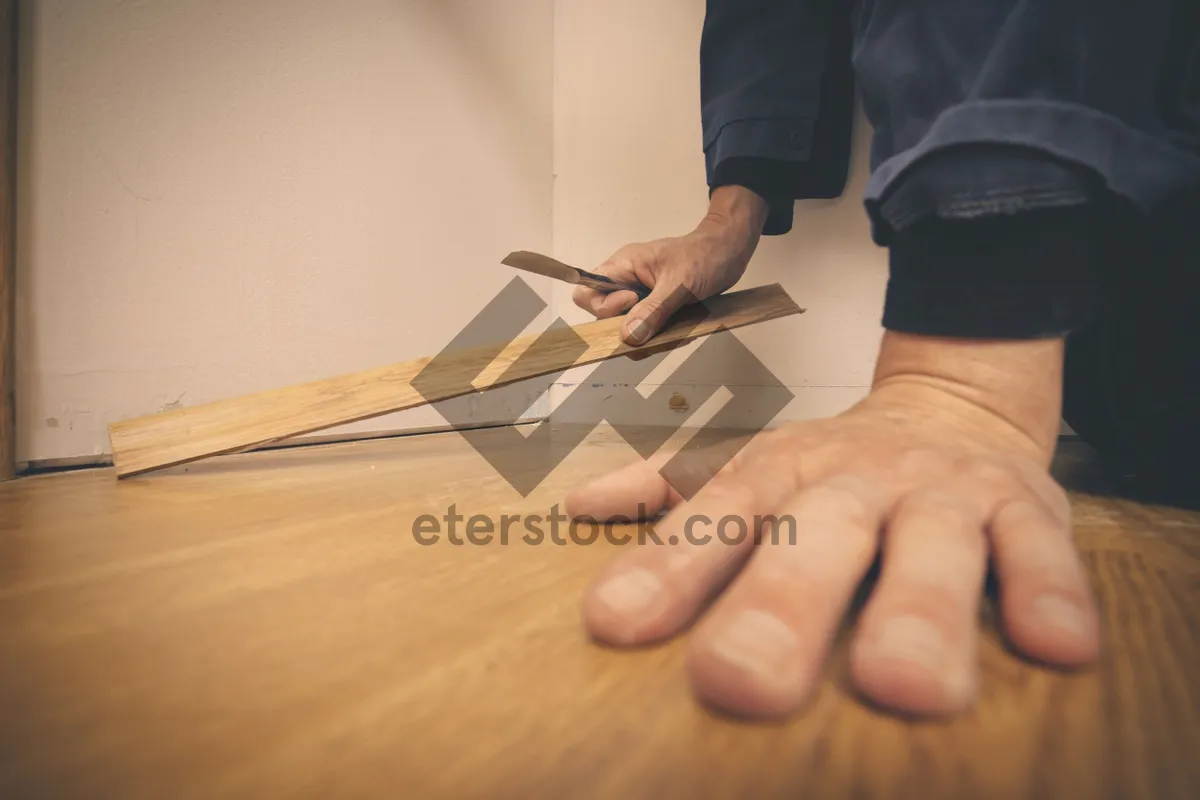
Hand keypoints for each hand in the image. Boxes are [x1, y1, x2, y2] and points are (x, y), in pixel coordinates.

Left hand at [566, 333, 1100, 718]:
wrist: (951, 406)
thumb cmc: (834, 468)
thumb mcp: (751, 472)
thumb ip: (671, 498)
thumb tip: (577, 505)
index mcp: (777, 477)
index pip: (716, 521)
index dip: (666, 570)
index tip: (616, 624)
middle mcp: (853, 482)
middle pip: (814, 538)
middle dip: (780, 606)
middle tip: (740, 681)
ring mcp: (941, 493)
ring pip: (931, 549)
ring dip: (917, 612)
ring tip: (900, 685)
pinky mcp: (1025, 509)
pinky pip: (1040, 552)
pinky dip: (1048, 591)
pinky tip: (1054, 647)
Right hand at [574, 186, 768, 344]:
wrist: (730, 251)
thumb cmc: (705, 255)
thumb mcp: (679, 284)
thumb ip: (652, 311)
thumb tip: (627, 336)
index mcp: (623, 266)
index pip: (586, 293)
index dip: (603, 307)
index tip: (632, 302)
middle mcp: (627, 281)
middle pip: (606, 317)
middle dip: (631, 327)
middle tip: (659, 322)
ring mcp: (641, 295)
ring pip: (628, 327)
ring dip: (651, 334)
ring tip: (676, 322)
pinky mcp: (655, 306)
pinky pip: (648, 328)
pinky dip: (663, 334)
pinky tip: (682, 325)